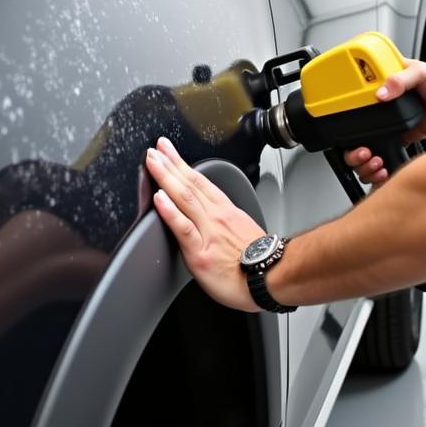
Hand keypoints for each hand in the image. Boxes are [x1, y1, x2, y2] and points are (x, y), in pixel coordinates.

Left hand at [145, 136, 264, 311]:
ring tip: (152, 162)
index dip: (182, 164)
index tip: (168, 151)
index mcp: (225, 211)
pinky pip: (182, 227)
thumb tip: (211, 216)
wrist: (272, 279)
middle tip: (155, 148)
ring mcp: (207, 232)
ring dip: (166, 176)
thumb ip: (224, 221)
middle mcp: (215, 216)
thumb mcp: (242, 230)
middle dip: (170, 163)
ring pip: (184, 198)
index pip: (200, 180)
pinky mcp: (199, 252)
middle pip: (190, 183)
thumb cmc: (259, 261)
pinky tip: (159, 197)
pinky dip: (169, 210)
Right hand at [344, 59, 425, 185]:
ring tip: (374, 162)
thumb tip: (382, 93)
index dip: (341, 124)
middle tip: (363, 153)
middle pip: (350, 138)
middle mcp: (373, 111)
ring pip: (362, 152)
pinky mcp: (396, 139)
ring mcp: (384, 127)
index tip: (348, 132)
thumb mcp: (416, 71)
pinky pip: (382, 155)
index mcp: (372, 90)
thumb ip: (400, 80)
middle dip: (351, 153)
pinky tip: (384, 168)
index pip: (346, 108)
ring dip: (363, 164)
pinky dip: (379, 168)